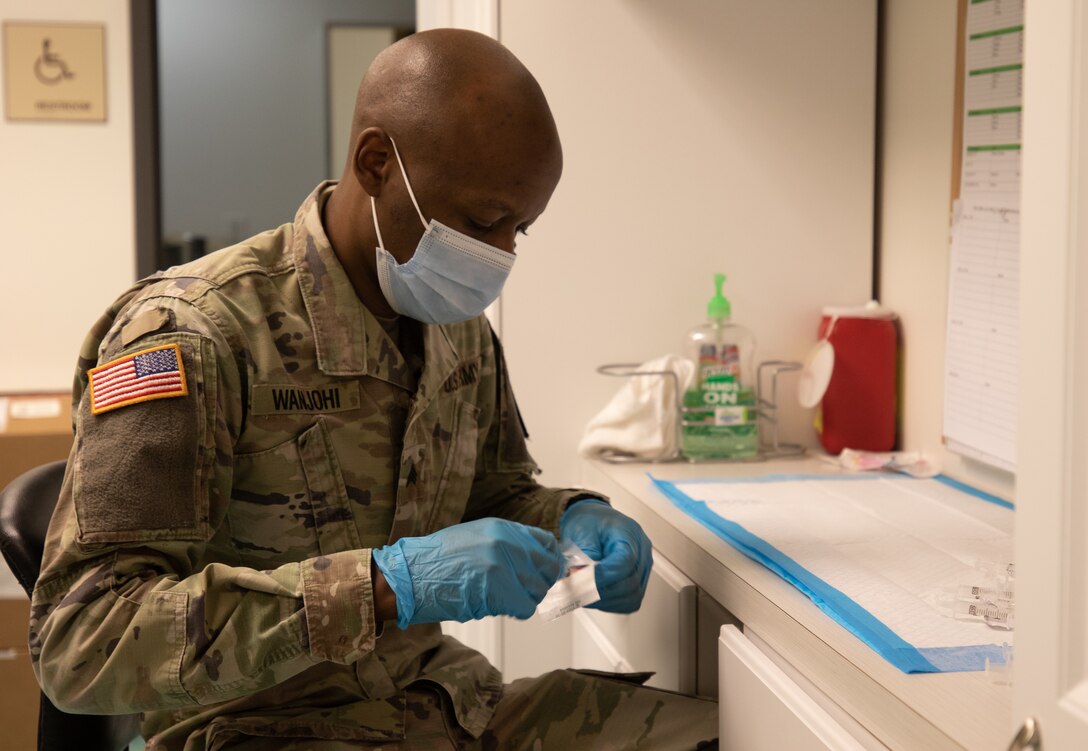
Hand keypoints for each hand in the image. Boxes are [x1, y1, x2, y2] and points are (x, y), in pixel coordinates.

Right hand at [372, 518, 561, 627]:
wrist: (412, 576)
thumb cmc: (437, 560)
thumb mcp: (475, 536)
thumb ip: (505, 543)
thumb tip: (532, 558)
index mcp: (501, 528)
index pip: (546, 542)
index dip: (551, 558)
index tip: (549, 570)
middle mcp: (506, 544)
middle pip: (546, 568)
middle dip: (540, 581)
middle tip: (527, 589)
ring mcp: (503, 568)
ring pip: (537, 590)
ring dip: (527, 597)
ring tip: (508, 598)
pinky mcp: (498, 592)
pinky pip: (525, 607)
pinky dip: (517, 610)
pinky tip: (503, 607)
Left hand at [560, 499, 651, 612]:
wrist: (593, 520)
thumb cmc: (589, 521)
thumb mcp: (581, 530)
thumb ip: (584, 553)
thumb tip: (581, 576)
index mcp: (629, 534)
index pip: (625, 562)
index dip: (602, 577)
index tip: (581, 581)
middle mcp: (642, 552)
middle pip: (631, 583)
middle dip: (601, 593)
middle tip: (578, 592)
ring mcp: (643, 567)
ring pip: (632, 596)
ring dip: (607, 601)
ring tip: (584, 595)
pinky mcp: (638, 580)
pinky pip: (630, 600)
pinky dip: (612, 603)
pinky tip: (595, 597)